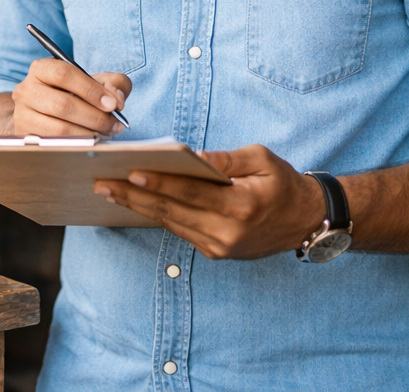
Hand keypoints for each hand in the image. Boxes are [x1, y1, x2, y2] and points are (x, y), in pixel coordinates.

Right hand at [10, 58, 131, 136]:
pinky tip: (90, 141)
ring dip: (89, 134)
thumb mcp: (94, 82)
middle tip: (115, 124)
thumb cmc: (73, 94)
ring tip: (105, 134)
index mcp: (41, 69)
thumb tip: (116, 100)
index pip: (64, 74)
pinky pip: (55, 145)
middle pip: (62, 104)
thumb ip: (113, 83)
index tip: (113, 104)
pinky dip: (78, 145)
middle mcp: (26, 90)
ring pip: (59, 129)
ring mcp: (22, 115)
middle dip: (95, 117)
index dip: (91, 90)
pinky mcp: (25, 137)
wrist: (45, 113)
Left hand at [94, 145, 327, 258]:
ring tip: (109, 191)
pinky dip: (157, 216)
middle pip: (172, 212)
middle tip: (102, 184)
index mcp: (241, 206)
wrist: (306, 221)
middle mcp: (228, 232)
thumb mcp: (261, 159)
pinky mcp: (215, 252)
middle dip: (133, 197)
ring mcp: (220, 247)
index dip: (159, 184)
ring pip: (171, 224)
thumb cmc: (282, 183)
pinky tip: (134, 203)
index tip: (130, 172)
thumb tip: (192, 156)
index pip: (191, 193)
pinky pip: (180, 230)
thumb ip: (225, 159)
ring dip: (138, 208)